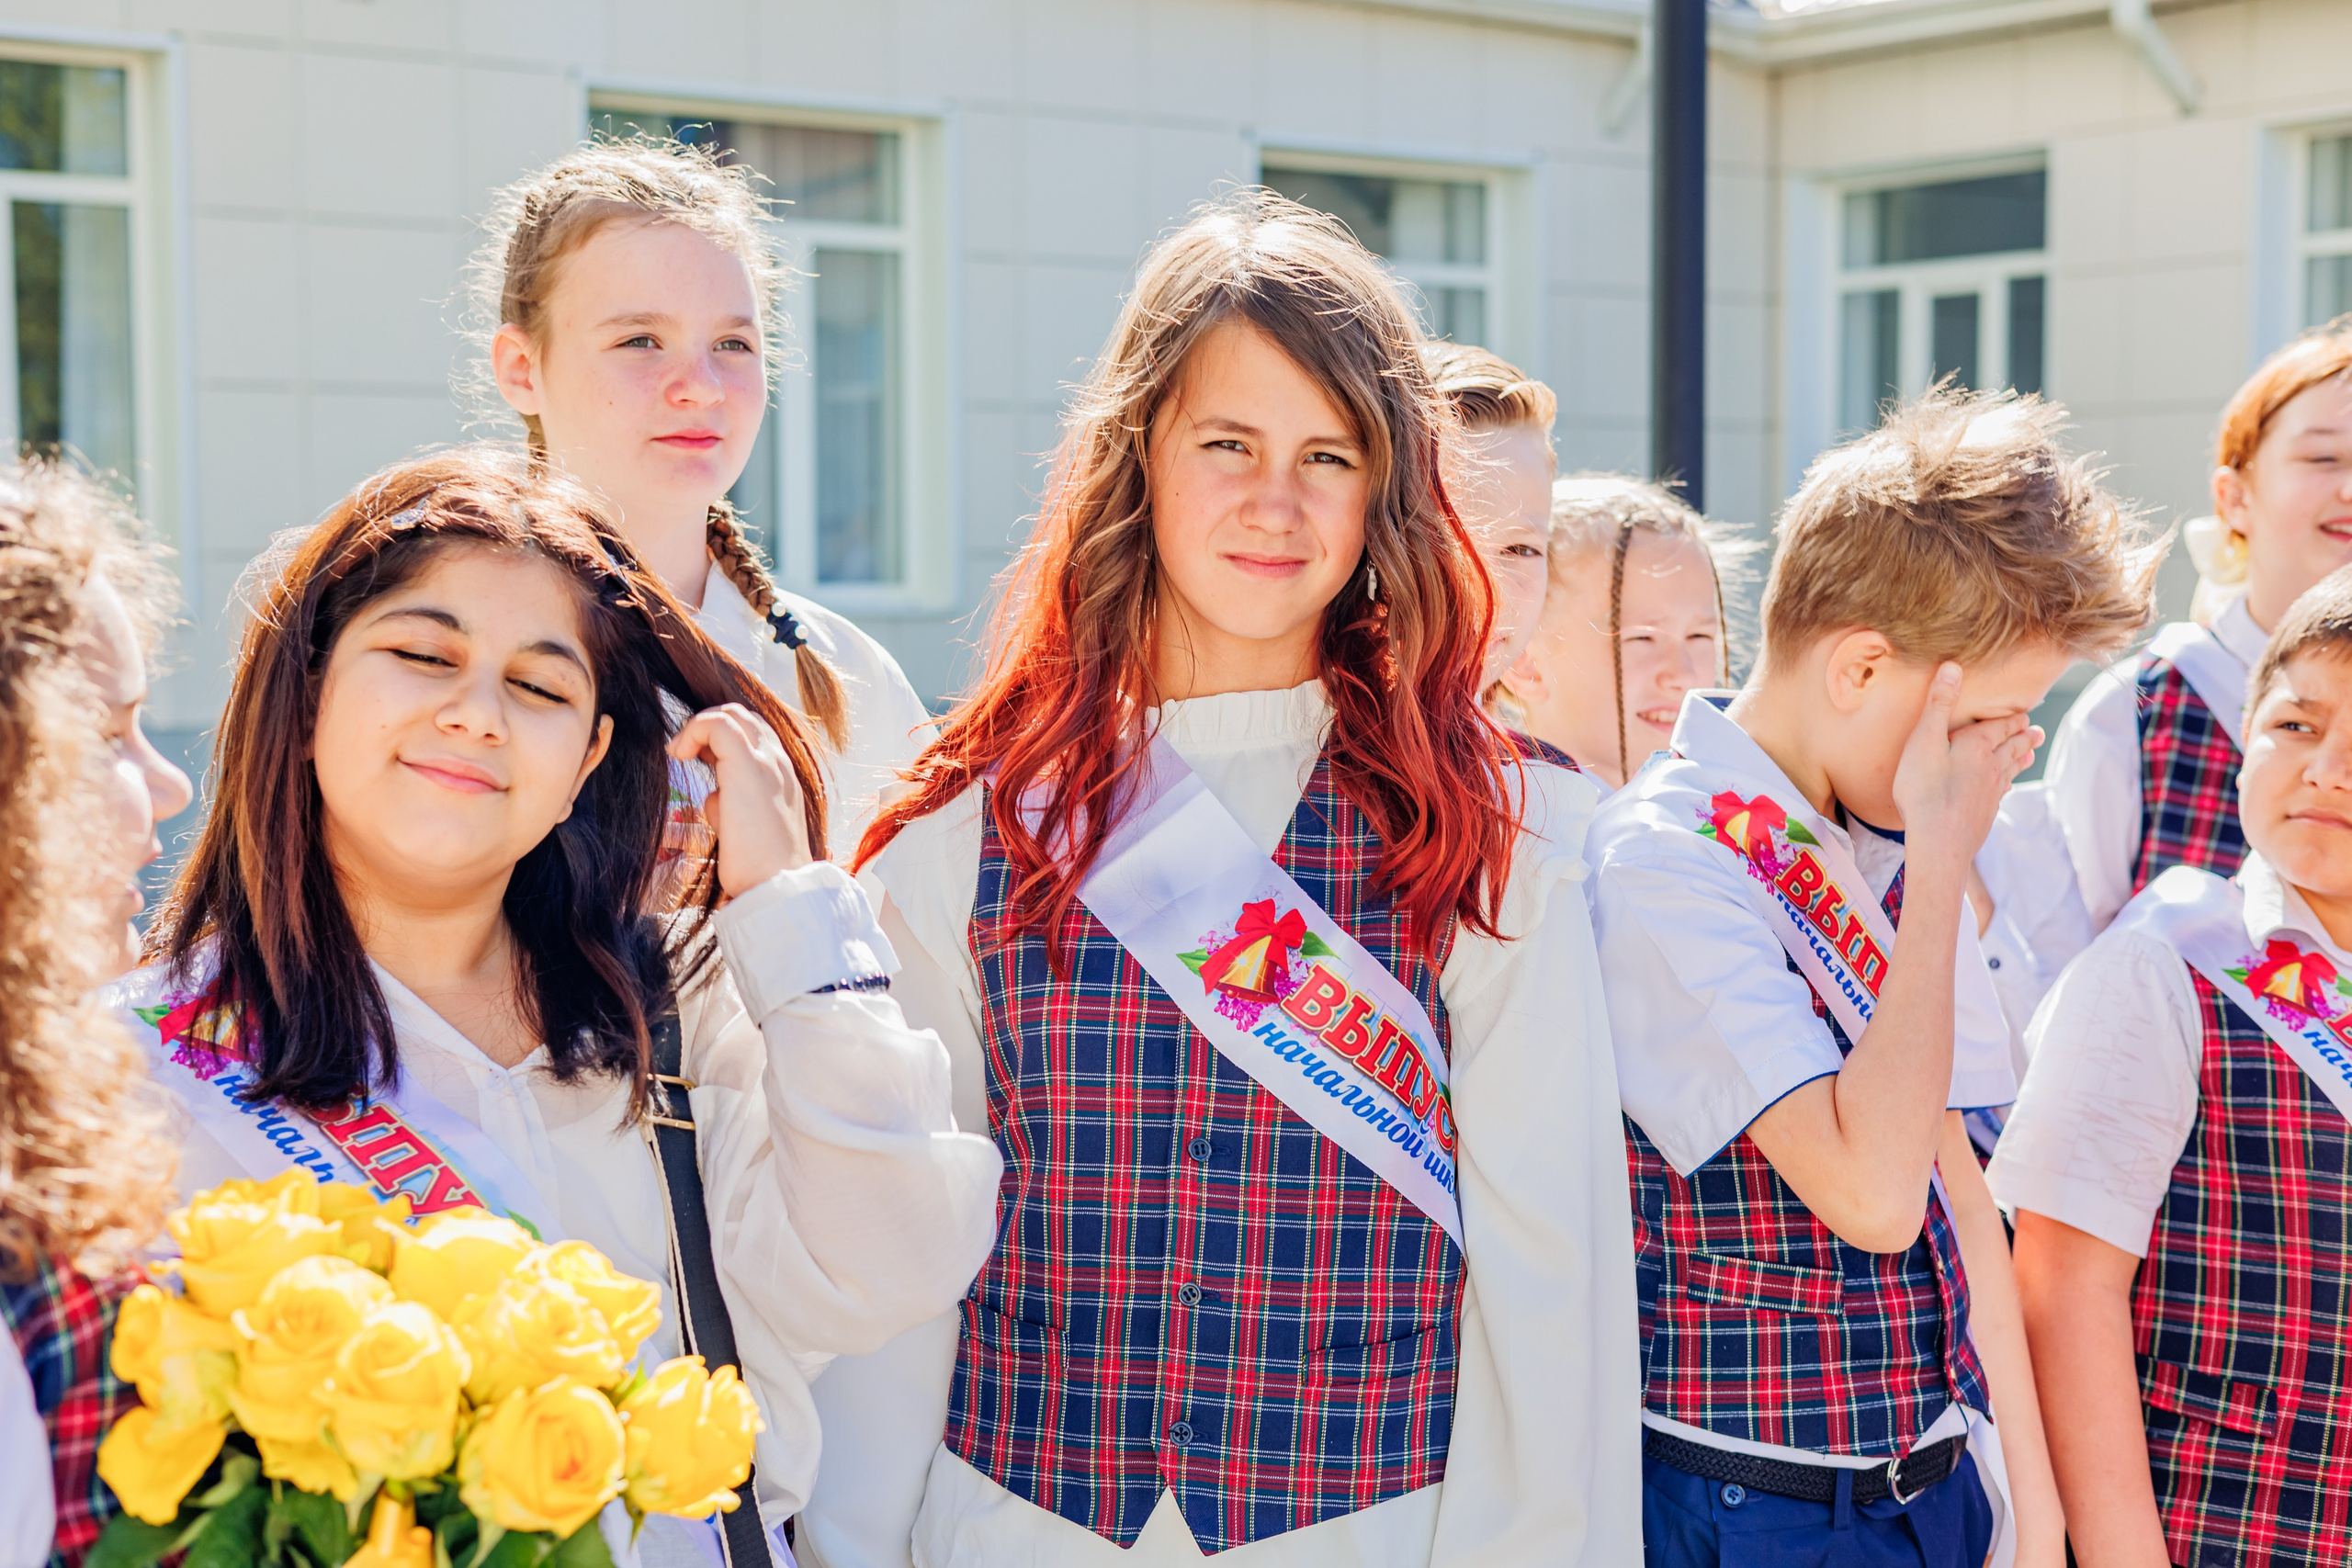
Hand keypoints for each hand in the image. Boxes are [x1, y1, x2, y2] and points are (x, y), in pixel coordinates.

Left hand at [667, 704, 810, 896]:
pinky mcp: (747, 767)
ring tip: (680, 753)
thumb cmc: (759, 866)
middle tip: (685, 753)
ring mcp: (766, 761)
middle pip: (742, 715)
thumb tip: (715, 796)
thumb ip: (732, 802)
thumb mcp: (745, 825)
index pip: (753, 732)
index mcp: (781, 775)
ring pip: (732, 713)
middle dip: (707, 726)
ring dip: (699, 727)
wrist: (777, 883)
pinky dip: (693, 730)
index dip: (720, 736)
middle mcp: (778, 762)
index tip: (698, 759)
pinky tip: (678, 755)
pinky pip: (718, 725)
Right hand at [1890, 663, 2038, 868]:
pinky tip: (2005, 786)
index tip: (2024, 712)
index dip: (2012, 718)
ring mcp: (1991, 792)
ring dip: (2021, 757)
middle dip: (2023, 736)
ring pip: (2011, 769)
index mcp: (1978, 745)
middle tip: (2036, 730)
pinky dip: (2008, 782)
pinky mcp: (1985, 813)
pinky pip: (2002, 791)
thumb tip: (1953, 666)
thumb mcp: (1923, 741)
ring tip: (2031, 751)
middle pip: (2012, 746)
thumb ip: (1938, 704)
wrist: (1939, 843)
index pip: (2001, 726)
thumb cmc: (1925, 791)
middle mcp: (1991, 767)